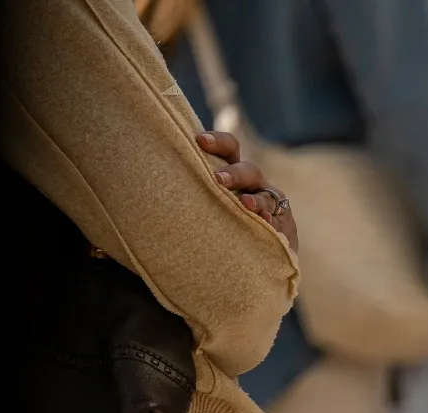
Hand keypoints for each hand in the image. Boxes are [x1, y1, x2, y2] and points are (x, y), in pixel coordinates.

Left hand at [197, 131, 297, 250]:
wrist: (245, 256)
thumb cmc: (213, 222)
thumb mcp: (200, 201)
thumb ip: (189, 187)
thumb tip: (144, 174)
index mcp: (231, 172)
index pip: (229, 148)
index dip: (217, 142)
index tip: (199, 140)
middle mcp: (253, 184)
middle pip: (248, 169)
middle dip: (234, 173)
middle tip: (217, 180)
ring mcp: (270, 204)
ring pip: (265, 196)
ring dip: (255, 199)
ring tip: (244, 204)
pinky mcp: (283, 225)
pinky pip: (278, 221)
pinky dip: (270, 221)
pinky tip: (265, 222)